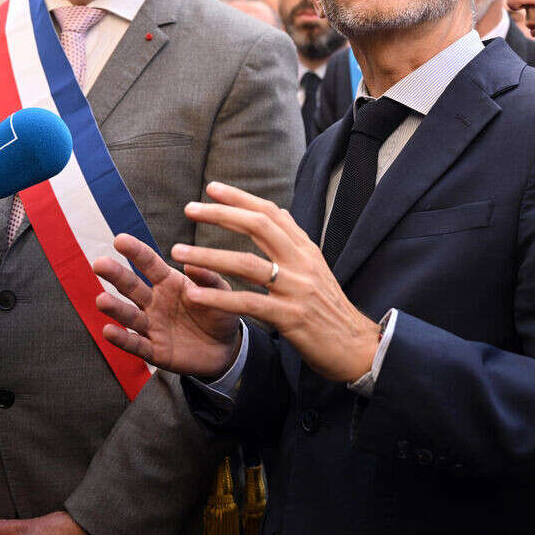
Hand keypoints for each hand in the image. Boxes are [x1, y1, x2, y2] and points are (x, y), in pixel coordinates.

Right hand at [92, 234, 243, 378]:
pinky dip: (122, 339)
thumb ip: (208, 278)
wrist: (225, 349)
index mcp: (169, 282)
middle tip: (99, 263)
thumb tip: (192, 262)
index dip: (135, 252)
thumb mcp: (220, 292)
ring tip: (101, 300)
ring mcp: (152, 326)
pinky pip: (136, 344)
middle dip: (116, 275)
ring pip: (130, 316)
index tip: (120, 239)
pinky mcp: (154, 350)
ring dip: (115, 308)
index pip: (149, 264)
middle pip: (132, 287)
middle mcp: (155, 302)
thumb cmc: (220, 313)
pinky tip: (108, 331)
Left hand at [171, 181, 379, 383]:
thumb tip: (281, 213)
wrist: (355, 346)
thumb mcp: (317, 269)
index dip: (240, 198)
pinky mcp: (289, 317)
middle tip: (190, 209)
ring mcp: (296, 289)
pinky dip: (219, 297)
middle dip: (221, 214)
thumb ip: (295, 242)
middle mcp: (302, 263)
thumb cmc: (331, 310)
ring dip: (208, 256)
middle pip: (258, 226)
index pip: (271, 213)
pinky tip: (194, 295)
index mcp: (306, 250)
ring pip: (247, 264)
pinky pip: (248, 303)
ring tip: (178, 253)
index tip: (212, 188)